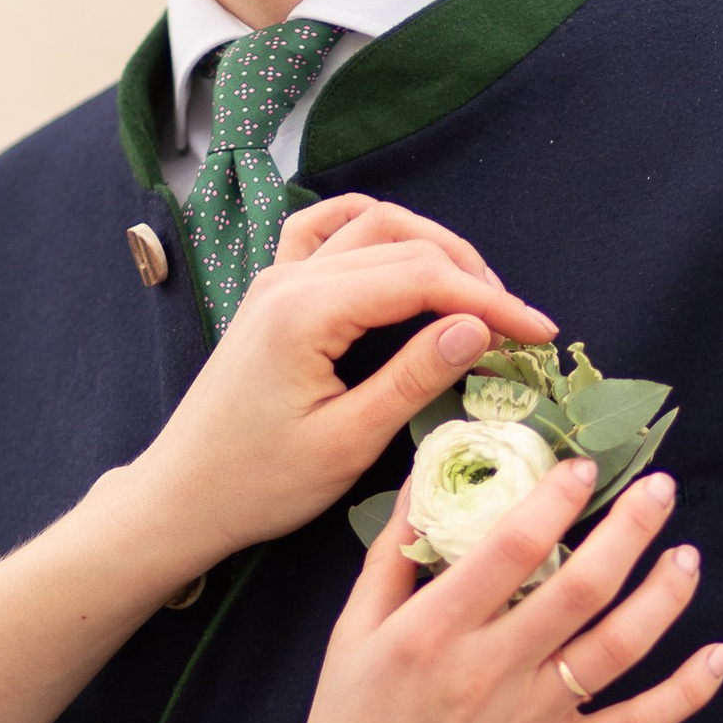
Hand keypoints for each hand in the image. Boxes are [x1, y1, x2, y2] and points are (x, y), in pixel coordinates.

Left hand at [130, 198, 557, 581]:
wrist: (182, 496)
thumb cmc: (259, 484)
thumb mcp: (348, 443)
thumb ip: (413, 378)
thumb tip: (477, 329)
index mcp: (307, 312)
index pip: (421, 279)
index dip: (491, 302)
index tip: (540, 335)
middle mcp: (289, 278)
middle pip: (402, 242)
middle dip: (471, 276)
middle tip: (517, 324)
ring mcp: (276, 277)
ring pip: (370, 226)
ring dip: (430, 248)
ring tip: (475, 295)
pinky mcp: (270, 291)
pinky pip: (324, 230)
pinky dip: (372, 229)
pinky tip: (401, 252)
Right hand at [284, 449, 722, 722]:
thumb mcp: (351, 634)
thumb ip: (392, 555)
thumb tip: (426, 475)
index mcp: (433, 631)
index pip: (510, 547)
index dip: (556, 498)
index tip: (584, 466)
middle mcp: (490, 670)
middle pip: (580, 585)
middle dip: (631, 528)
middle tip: (661, 487)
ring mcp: (531, 719)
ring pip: (618, 646)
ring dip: (664, 595)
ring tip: (688, 555)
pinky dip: (685, 692)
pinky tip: (718, 656)